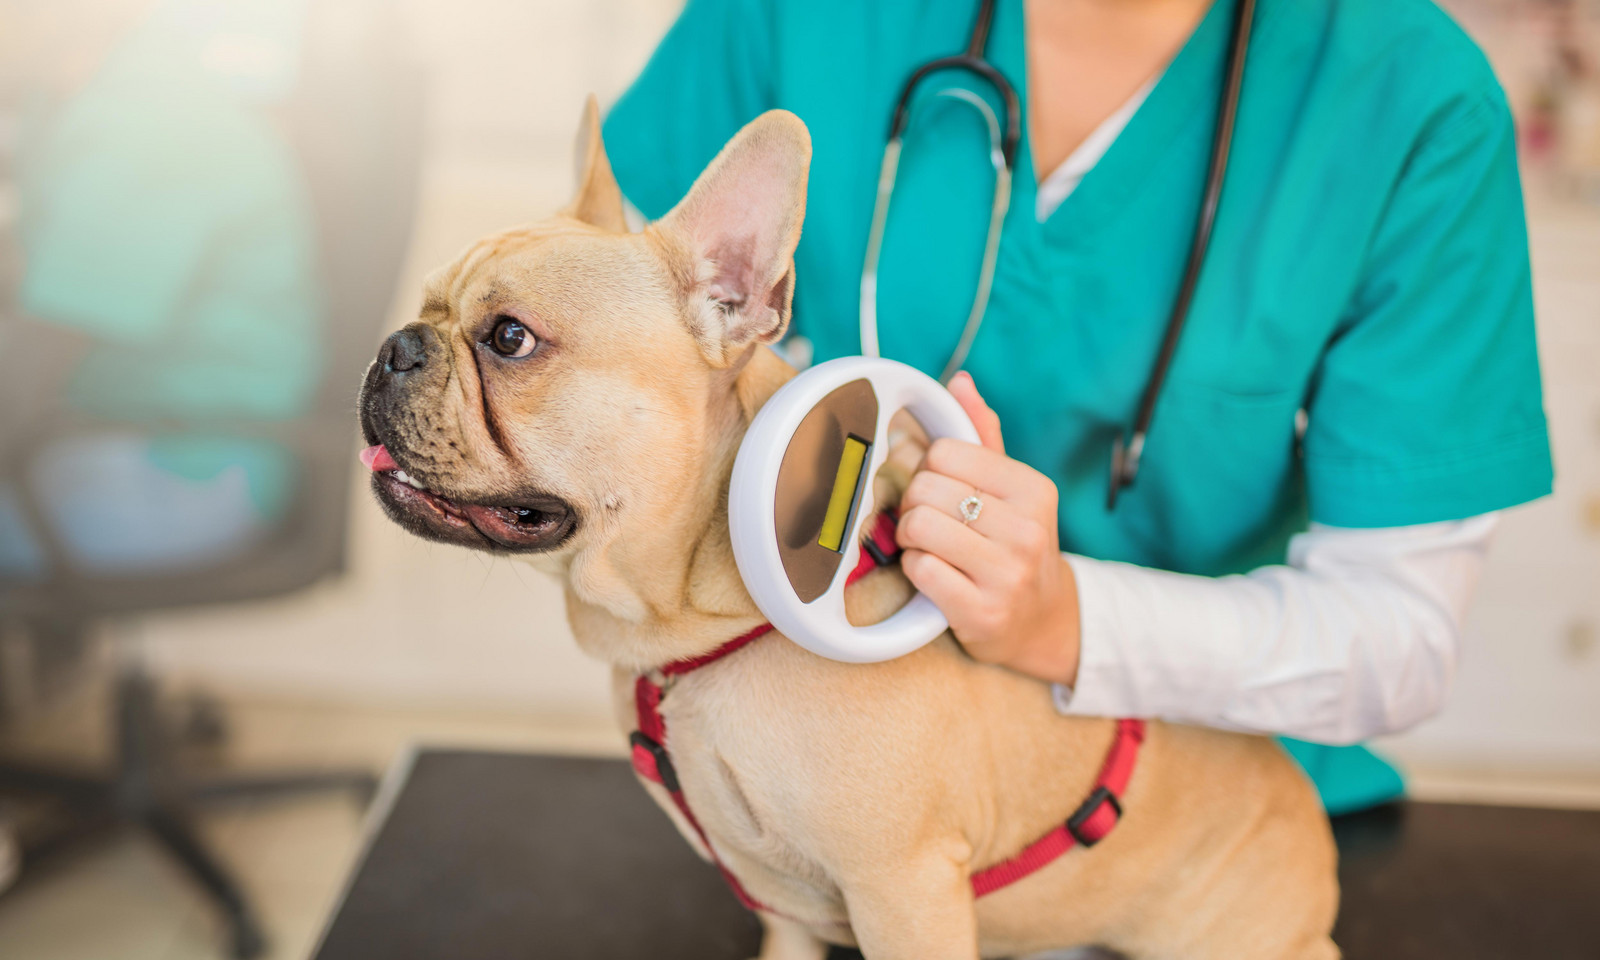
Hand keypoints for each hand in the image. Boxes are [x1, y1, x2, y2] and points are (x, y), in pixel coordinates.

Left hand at [895, 372, 1081, 685]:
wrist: (1041, 620)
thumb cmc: (1014, 546)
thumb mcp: (1011, 490)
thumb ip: (984, 435)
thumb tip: (960, 381)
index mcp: (1034, 489)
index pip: (945, 452)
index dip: (930, 470)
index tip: (943, 491)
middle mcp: (1027, 530)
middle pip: (926, 489)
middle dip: (914, 506)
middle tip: (929, 523)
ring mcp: (1007, 574)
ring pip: (918, 527)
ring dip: (911, 540)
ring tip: (929, 548)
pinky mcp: (982, 612)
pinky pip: (919, 570)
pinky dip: (915, 571)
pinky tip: (935, 576)